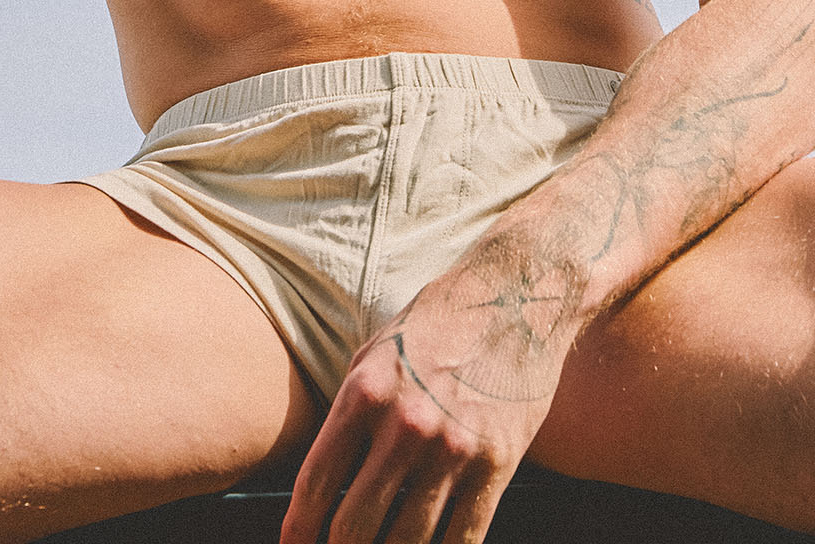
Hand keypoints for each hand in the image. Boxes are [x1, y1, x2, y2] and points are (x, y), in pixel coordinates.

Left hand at [280, 241, 580, 543]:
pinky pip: (461, 541)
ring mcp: (454, 449)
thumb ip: (348, 411)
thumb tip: (321, 481)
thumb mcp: (376, 350)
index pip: (315, 484)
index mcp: (365, 392)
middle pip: (354, 527)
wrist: (517, 296)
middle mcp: (405, 425)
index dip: (297, 530)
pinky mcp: (497, 466)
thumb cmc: (438, 322)